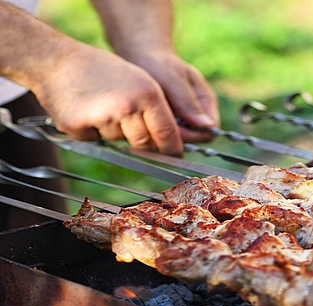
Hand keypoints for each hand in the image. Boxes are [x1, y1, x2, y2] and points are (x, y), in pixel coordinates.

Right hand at [33, 44, 183, 155]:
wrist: (55, 61)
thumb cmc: (101, 70)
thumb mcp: (138, 80)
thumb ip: (155, 108)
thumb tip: (171, 139)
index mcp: (148, 93)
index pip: (167, 133)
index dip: (172, 148)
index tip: (175, 155)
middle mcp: (128, 106)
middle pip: (144, 144)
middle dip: (143, 145)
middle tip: (134, 132)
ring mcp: (104, 117)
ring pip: (119, 142)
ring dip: (114, 132)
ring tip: (101, 107)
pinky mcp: (80, 127)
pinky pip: (95, 141)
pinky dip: (92, 132)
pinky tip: (85, 111)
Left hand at [124, 48, 219, 142]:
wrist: (143, 57)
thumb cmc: (159, 64)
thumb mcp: (174, 80)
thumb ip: (189, 102)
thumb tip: (208, 125)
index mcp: (207, 102)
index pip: (209, 132)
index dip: (191, 134)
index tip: (170, 125)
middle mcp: (200, 113)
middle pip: (195, 139)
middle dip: (176, 134)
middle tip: (155, 120)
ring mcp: (186, 118)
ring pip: (181, 139)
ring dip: (165, 132)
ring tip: (150, 116)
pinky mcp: (172, 121)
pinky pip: (168, 135)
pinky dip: (158, 129)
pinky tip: (147, 118)